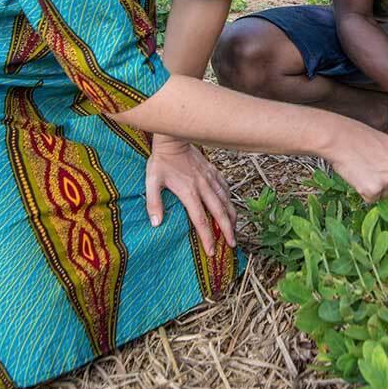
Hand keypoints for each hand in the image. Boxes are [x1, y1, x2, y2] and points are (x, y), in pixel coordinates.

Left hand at [147, 135, 235, 254]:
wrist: (174, 138)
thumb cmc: (161, 160)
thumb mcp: (152, 181)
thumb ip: (154, 203)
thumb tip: (156, 224)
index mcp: (189, 192)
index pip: (201, 219)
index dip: (207, 237)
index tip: (211, 251)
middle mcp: (203, 187)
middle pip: (219, 213)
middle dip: (227, 231)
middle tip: (232, 245)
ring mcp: (210, 179)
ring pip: (226, 201)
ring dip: (232, 217)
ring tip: (235, 229)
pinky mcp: (213, 171)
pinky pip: (225, 188)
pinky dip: (230, 199)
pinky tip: (230, 206)